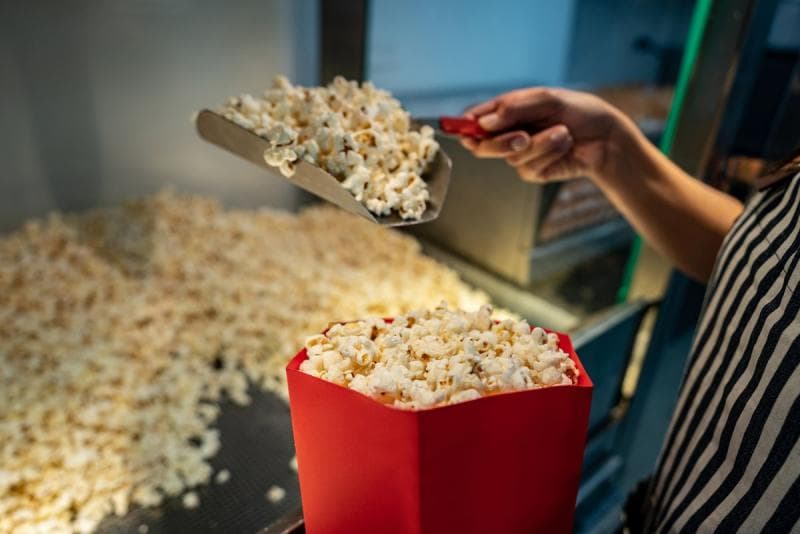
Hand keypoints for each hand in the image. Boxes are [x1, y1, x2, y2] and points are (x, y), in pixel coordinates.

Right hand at [460, 88, 633, 182]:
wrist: (607, 136)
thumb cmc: (579, 111)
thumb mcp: (547, 100)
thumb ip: (514, 108)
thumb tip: (485, 123)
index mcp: (507, 112)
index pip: (474, 120)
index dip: (463, 126)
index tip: (463, 129)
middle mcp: (509, 133)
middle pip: (481, 146)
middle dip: (500, 144)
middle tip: (522, 137)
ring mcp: (520, 154)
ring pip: (510, 157)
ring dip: (540, 144)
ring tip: (563, 133)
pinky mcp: (534, 171)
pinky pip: (528, 168)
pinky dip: (549, 154)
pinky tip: (565, 144)